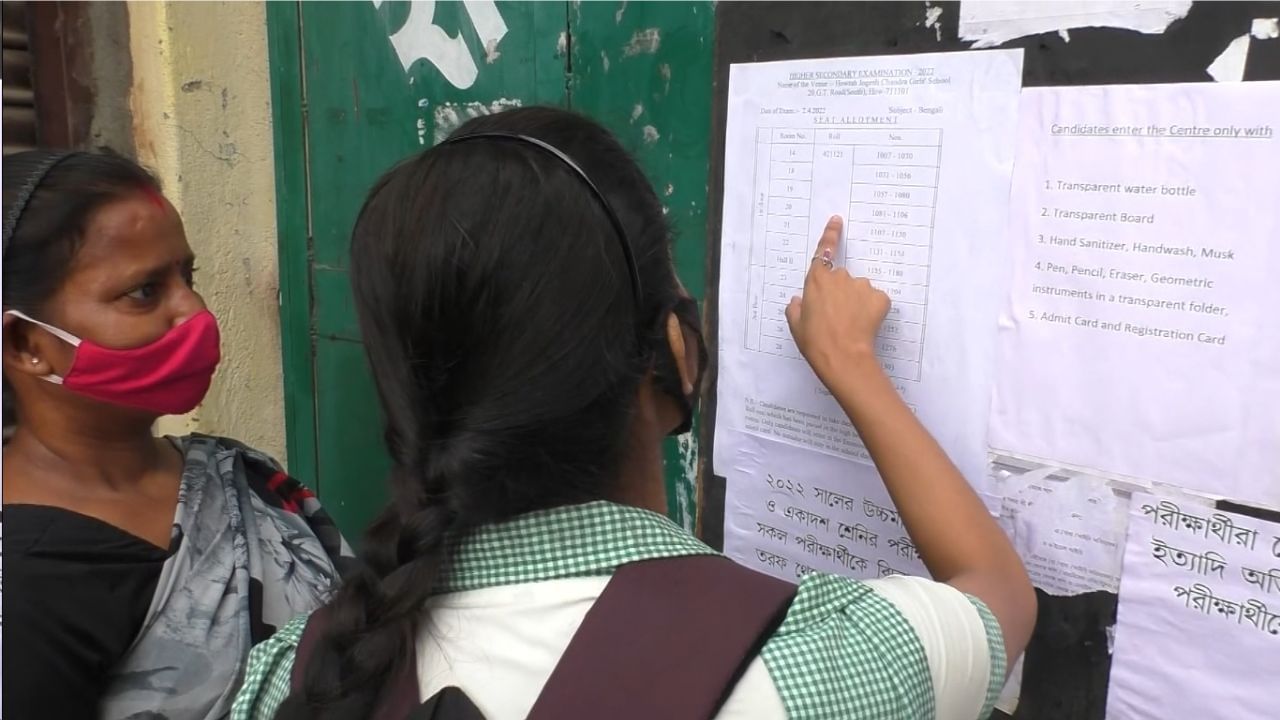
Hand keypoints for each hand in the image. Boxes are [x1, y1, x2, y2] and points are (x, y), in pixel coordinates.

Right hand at [785, 216, 890, 384]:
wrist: (843, 357)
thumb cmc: (815, 341)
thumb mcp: (796, 326)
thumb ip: (795, 308)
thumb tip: (798, 300)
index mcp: (816, 281)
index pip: (824, 251)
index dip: (830, 235)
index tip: (837, 220)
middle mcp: (840, 278)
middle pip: (841, 279)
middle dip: (840, 293)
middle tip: (836, 317)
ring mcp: (861, 286)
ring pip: (859, 290)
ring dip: (856, 302)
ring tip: (851, 324)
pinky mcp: (880, 298)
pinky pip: (875, 301)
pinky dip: (872, 310)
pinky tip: (865, 325)